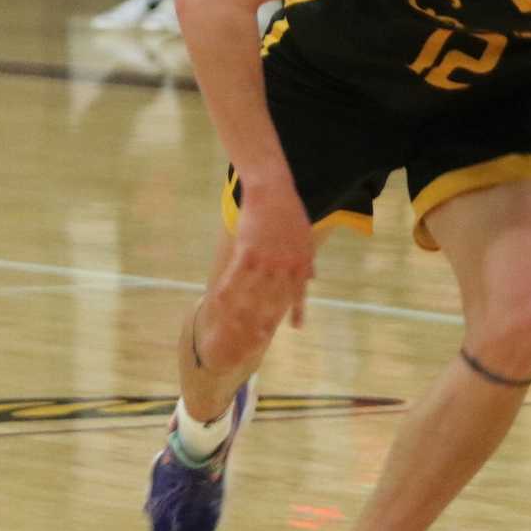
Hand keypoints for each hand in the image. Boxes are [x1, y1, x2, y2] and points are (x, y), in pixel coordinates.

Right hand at [208, 179, 314, 346]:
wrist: (273, 191)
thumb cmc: (289, 213)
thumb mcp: (306, 238)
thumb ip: (307, 261)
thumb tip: (312, 278)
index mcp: (301, 263)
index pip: (298, 293)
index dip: (296, 311)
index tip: (295, 328)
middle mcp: (285, 266)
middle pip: (275, 300)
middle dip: (267, 321)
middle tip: (259, 340)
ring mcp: (266, 260)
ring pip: (254, 293)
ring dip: (242, 314)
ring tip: (233, 329)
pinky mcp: (247, 251)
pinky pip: (235, 277)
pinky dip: (226, 292)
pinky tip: (217, 304)